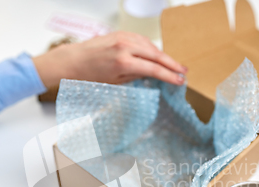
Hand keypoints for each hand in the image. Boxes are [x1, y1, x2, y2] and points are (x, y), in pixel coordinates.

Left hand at [32, 31, 186, 87]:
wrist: (74, 61)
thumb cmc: (91, 76)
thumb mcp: (115, 82)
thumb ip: (136, 76)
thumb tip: (153, 74)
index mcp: (123, 62)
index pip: (153, 69)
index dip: (169, 76)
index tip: (179, 81)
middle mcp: (125, 47)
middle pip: (156, 54)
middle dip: (172, 64)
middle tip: (184, 71)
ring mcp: (123, 37)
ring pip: (150, 45)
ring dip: (164, 55)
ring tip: (174, 65)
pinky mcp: (121, 33)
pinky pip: (142, 40)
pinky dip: (151, 48)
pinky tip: (158, 55)